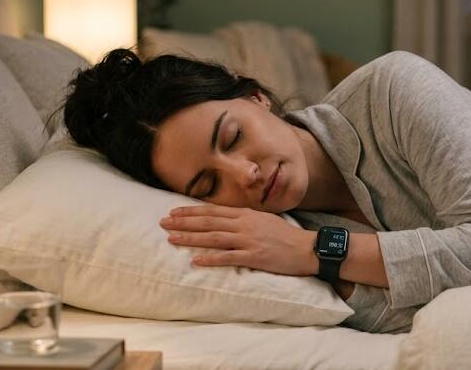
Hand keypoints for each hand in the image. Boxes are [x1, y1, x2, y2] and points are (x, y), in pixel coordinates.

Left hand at [160, 205, 317, 276]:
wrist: (307, 248)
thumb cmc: (286, 235)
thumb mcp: (264, 220)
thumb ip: (244, 219)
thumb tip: (225, 219)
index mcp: (246, 214)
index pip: (213, 211)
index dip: (191, 211)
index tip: (174, 212)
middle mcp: (244, 225)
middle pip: (208, 222)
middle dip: (184, 222)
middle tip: (163, 223)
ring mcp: (248, 240)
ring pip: (214, 238)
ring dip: (191, 238)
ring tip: (172, 238)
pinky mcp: (254, 257)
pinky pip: (228, 258)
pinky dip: (211, 258)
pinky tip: (196, 260)